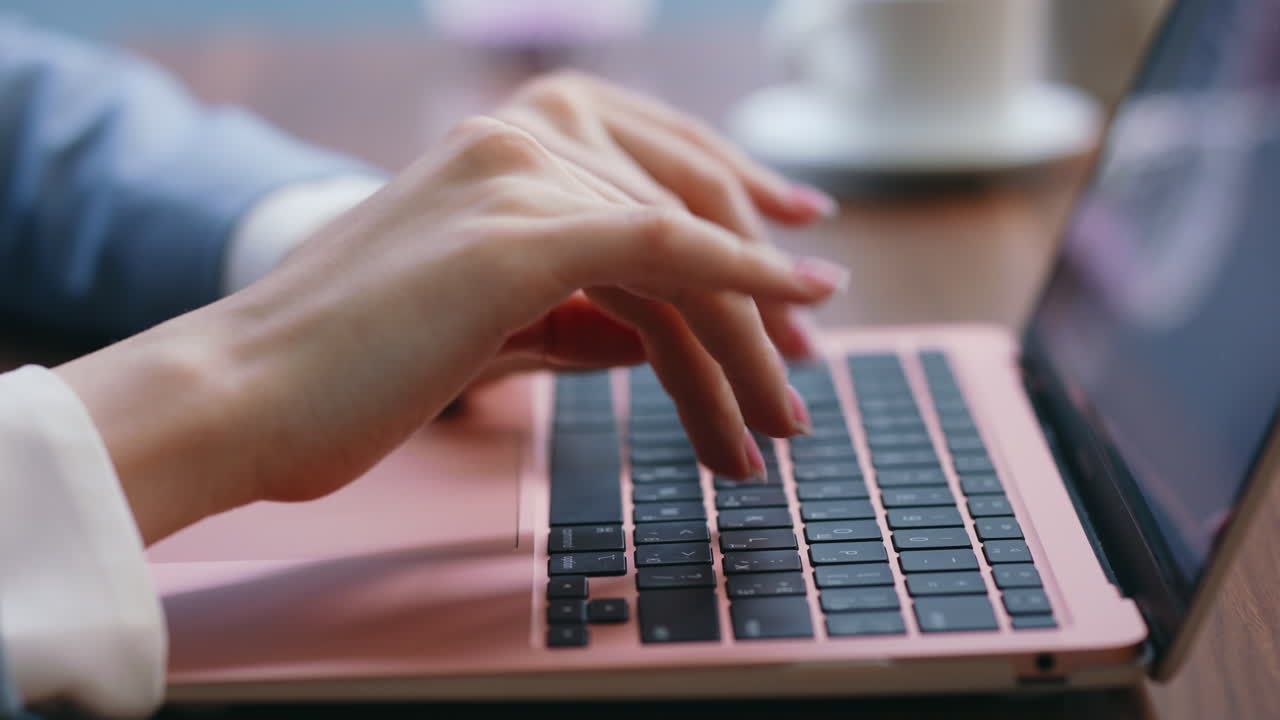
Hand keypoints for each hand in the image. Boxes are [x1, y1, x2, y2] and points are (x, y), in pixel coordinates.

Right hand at [57, 116, 846, 543]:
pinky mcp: (520, 233)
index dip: (743, 203)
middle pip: (687, 206)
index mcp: (505, 139)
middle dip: (756, 299)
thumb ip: (568, 316)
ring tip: (777, 423)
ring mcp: (519, 174)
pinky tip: (797, 310)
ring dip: (745, 344)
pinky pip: (667, 249)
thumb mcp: (479, 323)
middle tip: (802, 376)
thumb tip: (647, 337)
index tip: (799, 247)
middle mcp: (521, 132)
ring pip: (684, 249)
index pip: (659, 160)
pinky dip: (745, 282)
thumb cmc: (346, 366)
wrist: (244, 393)